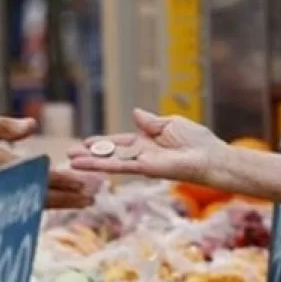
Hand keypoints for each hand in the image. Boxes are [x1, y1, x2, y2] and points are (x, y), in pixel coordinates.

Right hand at [0, 109, 94, 208]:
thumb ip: (3, 126)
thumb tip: (31, 127)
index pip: (37, 174)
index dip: (64, 179)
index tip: (85, 181)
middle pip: (38, 196)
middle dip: (69, 196)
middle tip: (94, 196)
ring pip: (26, 205)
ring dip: (55, 203)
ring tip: (80, 202)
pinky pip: (10, 208)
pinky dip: (32, 206)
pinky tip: (47, 204)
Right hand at [68, 109, 228, 184]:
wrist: (211, 157)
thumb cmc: (197, 140)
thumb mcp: (170, 124)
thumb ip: (150, 122)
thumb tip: (135, 112)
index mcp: (146, 142)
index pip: (118, 143)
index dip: (102, 143)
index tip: (85, 142)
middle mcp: (140, 154)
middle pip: (109, 153)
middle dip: (90, 153)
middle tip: (69, 153)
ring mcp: (140, 163)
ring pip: (109, 161)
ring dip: (89, 161)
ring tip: (70, 161)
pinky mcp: (143, 169)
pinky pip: (118, 166)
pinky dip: (100, 164)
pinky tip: (85, 164)